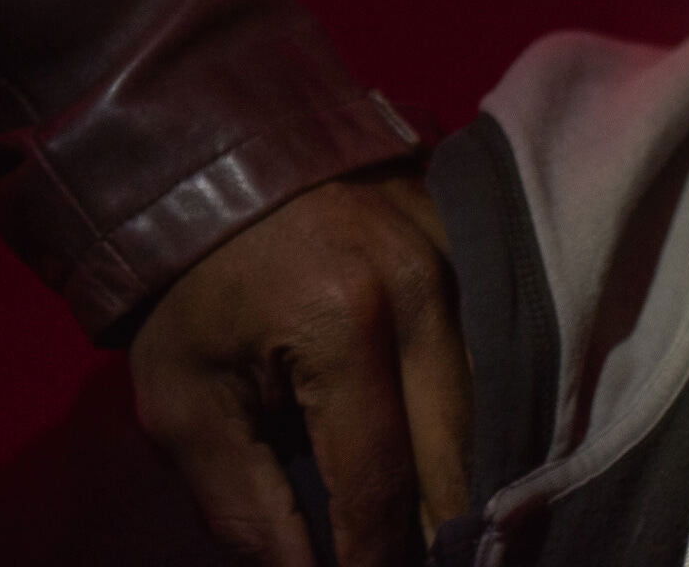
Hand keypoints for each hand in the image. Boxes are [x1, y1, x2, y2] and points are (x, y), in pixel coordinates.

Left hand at [132, 170, 469, 565]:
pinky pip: (506, 345)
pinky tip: (486, 451)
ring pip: (499, 399)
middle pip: (461, 447)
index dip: (378, 557)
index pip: (379, 480)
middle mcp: (426, 288)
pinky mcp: (482, 242)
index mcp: (343, 324)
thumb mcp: (182, 404)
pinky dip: (497, 406)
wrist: (220, 161)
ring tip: (467, 531)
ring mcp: (466, 257)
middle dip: (450, 529)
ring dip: (482, 471)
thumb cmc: (194, 290)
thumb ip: (242, 504)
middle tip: (445, 565)